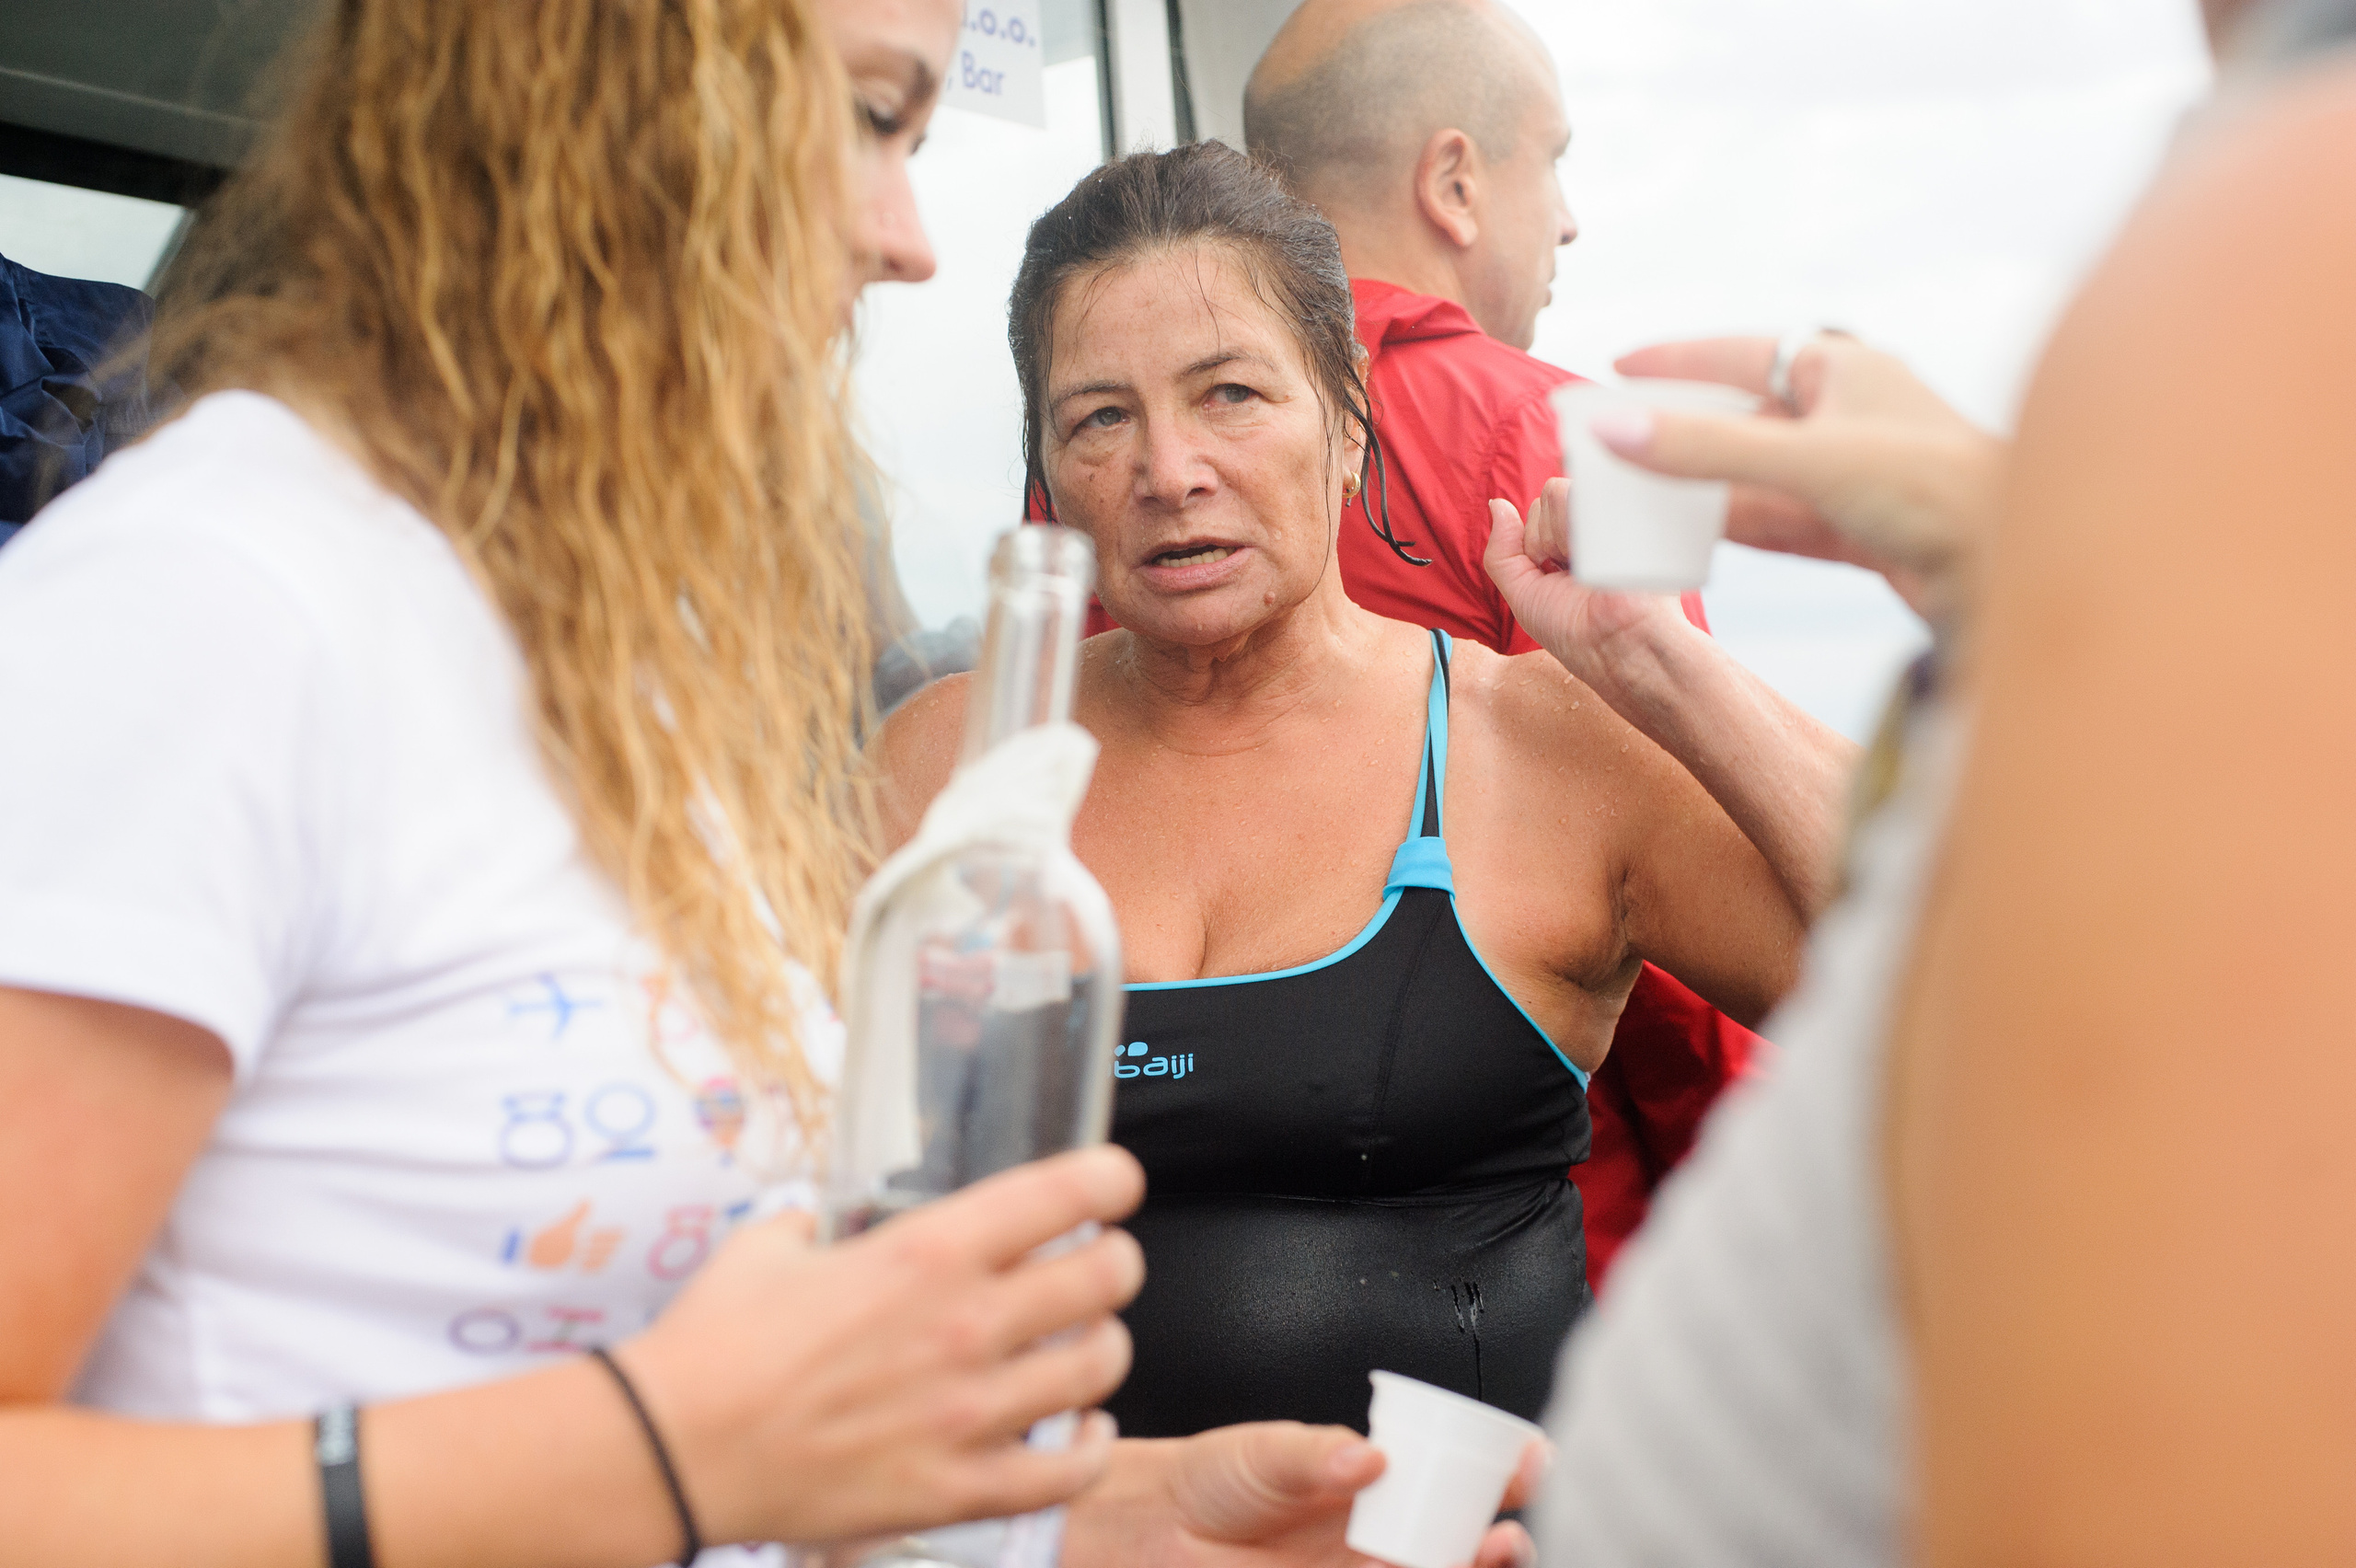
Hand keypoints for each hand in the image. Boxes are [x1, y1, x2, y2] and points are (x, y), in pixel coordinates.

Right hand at [622, 1145, 1146, 1547]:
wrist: (675, 1449)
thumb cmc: (715, 1346)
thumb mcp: (773, 1244)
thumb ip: (828, 1224)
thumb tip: (841, 1224)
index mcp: (927, 1251)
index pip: (1065, 1192)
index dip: (1109, 1179)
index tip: (1113, 1182)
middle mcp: (965, 1324)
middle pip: (1105, 1276)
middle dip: (1113, 1262)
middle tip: (1100, 1264)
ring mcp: (969, 1412)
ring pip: (1099, 1367)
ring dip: (1101, 1348)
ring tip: (1084, 1345)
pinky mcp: (957, 1487)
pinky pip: (1066, 1470)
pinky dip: (1088, 1447)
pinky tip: (1080, 1431)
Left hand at [1065, 1423, 1543, 1567]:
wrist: (1157, 1530)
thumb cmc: (1213, 1479)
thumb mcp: (1266, 1452)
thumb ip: (1317, 1455)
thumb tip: (1369, 1455)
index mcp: (1376, 1476)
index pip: (1455, 1471)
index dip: (1502, 1466)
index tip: (1530, 1456)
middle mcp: (1382, 1527)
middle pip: (1465, 1534)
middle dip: (1503, 1529)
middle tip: (1510, 1522)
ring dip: (1477, 1566)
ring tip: (1495, 1549)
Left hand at [1484, 481, 1690, 695]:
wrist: (1616, 643)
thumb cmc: (1574, 630)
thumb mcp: (1523, 593)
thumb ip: (1502, 551)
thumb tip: (1496, 504)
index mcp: (1573, 541)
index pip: (1536, 512)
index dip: (1535, 545)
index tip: (1557, 574)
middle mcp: (1594, 523)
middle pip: (1544, 500)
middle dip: (1545, 539)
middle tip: (1574, 573)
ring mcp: (1611, 512)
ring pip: (1556, 493)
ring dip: (1560, 535)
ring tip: (1588, 566)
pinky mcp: (1627, 505)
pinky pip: (1578, 491)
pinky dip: (1575, 525)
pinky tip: (1598, 554)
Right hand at [1608, 335, 2007, 617]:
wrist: (2016, 567)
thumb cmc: (1935, 491)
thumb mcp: (1806, 460)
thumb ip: (1704, 449)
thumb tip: (1609, 429)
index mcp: (1844, 367)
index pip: (1740, 351)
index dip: (1676, 360)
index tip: (1619, 368)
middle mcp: (1849, 413)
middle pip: (1744, 414)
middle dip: (1680, 429)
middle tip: (1615, 441)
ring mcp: (1855, 473)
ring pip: (1758, 473)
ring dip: (1702, 485)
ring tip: (1634, 496)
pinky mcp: (1860, 527)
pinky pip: (1780, 520)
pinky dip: (1734, 525)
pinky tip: (1690, 536)